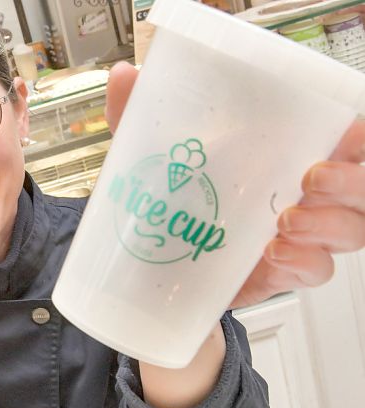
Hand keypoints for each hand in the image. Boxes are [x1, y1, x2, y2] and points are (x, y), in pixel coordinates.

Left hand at [105, 62, 364, 309]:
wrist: (149, 259)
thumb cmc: (171, 192)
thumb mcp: (155, 147)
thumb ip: (141, 110)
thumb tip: (123, 76)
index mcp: (287, 153)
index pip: (347, 138)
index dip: (356, 137)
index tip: (346, 132)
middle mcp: (304, 193)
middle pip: (362, 187)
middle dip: (352, 182)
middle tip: (312, 177)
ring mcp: (297, 236)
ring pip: (350, 230)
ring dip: (328, 224)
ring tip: (286, 221)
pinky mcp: (279, 274)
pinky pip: (314, 271)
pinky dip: (302, 263)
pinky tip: (275, 255)